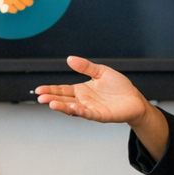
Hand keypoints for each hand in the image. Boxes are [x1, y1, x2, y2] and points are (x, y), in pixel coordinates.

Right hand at [34, 56, 149, 123]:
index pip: (62, 90)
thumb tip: (70, 59)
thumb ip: (86, 67)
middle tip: (40, 98)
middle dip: (51, 99)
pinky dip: (82, 112)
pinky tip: (75, 108)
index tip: (39, 90)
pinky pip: (90, 114)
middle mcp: (84, 101)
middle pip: (64, 100)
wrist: (134, 99)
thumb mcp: (101, 71)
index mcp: (81, 90)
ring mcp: (91, 109)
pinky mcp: (101, 115)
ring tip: (52, 103)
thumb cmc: (119, 87)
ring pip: (73, 109)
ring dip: (63, 107)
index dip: (50, 90)